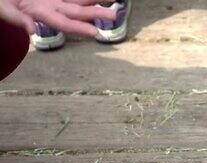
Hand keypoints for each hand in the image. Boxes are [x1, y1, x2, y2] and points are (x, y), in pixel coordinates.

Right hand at [0, 0, 116, 35]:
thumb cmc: (0, 3)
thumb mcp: (3, 9)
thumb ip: (17, 18)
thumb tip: (32, 32)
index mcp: (39, 13)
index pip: (62, 23)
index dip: (78, 28)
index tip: (94, 32)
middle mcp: (50, 6)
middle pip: (76, 11)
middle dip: (95, 13)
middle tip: (113, 15)